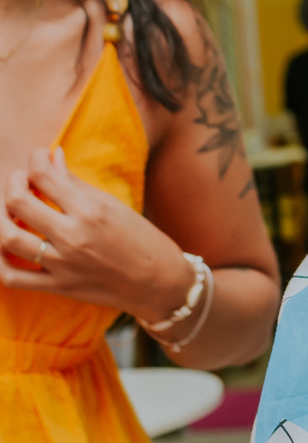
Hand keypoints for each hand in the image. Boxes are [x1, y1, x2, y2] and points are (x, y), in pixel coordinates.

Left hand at [0, 147, 193, 315]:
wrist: (158, 282)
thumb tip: (53, 156)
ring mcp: (62, 264)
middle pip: (17, 202)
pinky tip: (3, 245)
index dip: (35, 159)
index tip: (39, 157)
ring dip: (1, 217)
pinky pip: (12, 278)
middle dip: (13, 182)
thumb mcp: (112, 204)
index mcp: (90, 210)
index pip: (43, 175)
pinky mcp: (58, 286)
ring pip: (8, 237)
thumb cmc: (141, 238)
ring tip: (11, 210)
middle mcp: (73, 236)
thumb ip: (75, 182)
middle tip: (21, 180)